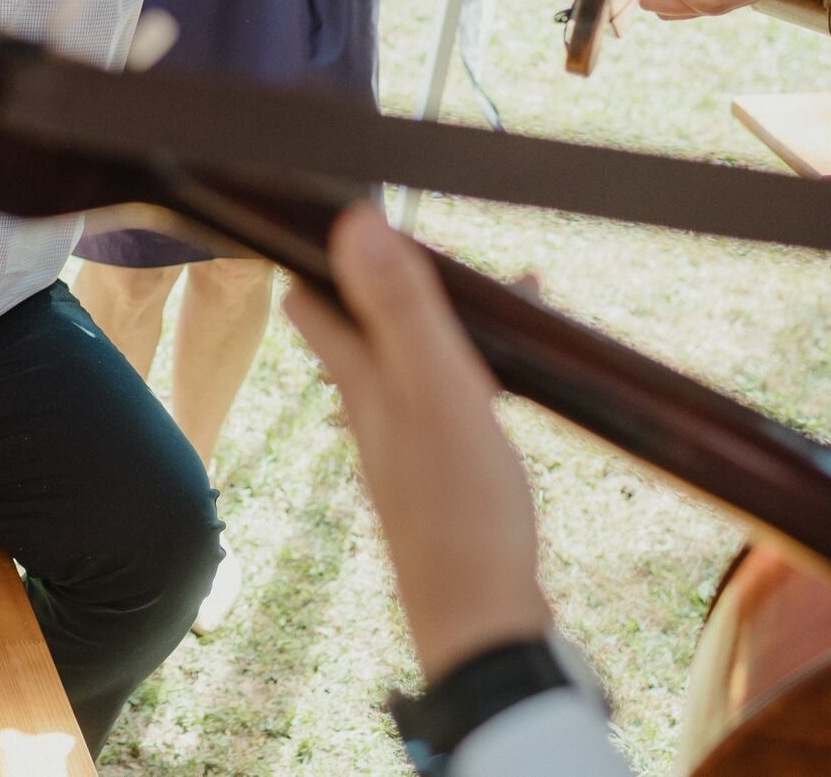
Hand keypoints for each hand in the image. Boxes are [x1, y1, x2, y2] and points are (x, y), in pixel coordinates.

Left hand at [285, 204, 553, 682]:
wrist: (483, 620)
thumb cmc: (460, 507)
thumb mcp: (437, 388)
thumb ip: (398, 307)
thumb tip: (354, 223)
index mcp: (361, 380)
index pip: (310, 301)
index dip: (318, 252)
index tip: (353, 209)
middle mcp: (371, 408)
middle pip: (364, 323)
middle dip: (399, 277)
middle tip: (454, 248)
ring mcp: (405, 443)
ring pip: (413, 357)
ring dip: (449, 318)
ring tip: (520, 291)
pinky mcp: (443, 474)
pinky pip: (449, 397)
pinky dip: (476, 367)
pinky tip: (513, 374)